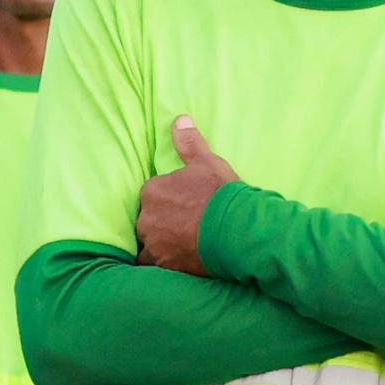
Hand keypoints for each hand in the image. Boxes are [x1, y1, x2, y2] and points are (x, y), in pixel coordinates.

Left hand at [135, 119, 238, 274]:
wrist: (238, 231)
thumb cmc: (222, 194)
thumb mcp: (208, 163)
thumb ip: (190, 143)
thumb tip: (180, 119)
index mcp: (153, 190)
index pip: (152, 194)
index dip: (169, 200)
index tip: (184, 205)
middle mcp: (147, 217)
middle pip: (148, 219)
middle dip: (162, 222)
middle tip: (184, 225)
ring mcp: (154, 242)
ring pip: (149, 243)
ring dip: (160, 243)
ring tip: (180, 245)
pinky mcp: (163, 264)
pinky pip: (153, 265)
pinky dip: (161, 263)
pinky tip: (174, 262)